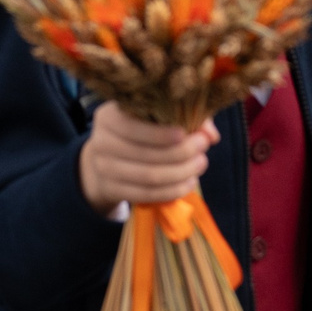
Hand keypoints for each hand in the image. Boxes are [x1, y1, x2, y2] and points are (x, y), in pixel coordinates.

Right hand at [77, 107, 216, 213]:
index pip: (133, 126)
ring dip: (181, 173)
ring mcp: (104, 169)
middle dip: (181, 153)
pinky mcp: (112, 190)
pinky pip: (147, 194)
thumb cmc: (136, 131)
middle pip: (146, 154)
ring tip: (199, 166)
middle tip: (203, 150)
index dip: (161, 133)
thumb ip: (182, 116)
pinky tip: (189, 182)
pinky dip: (173, 190)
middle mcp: (101, 142)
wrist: (105, 160)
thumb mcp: (150, 116)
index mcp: (108, 116)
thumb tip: (211, 134)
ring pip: (150, 176)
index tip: (186, 133)